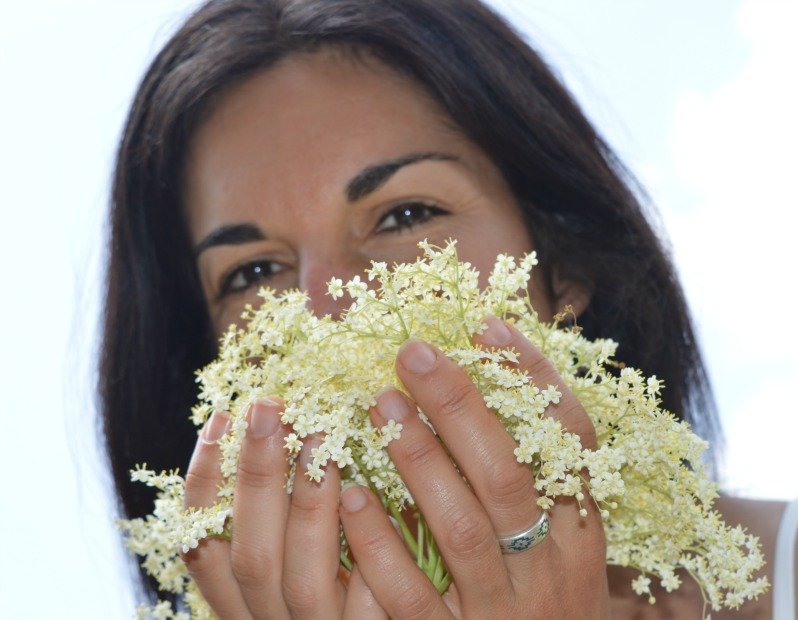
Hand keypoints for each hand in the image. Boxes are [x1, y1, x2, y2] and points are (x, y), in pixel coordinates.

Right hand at [183, 402, 385, 618]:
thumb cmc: (345, 579)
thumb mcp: (303, 543)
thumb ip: (287, 501)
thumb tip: (286, 418)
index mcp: (247, 595)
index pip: (204, 544)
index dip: (206, 483)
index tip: (223, 418)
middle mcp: (273, 618)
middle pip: (254, 556)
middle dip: (258, 477)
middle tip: (270, 410)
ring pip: (304, 582)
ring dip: (310, 507)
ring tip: (323, 441)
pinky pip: (365, 606)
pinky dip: (367, 551)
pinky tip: (369, 498)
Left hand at [339, 317, 609, 618]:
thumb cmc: (541, 611)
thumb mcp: (557, 551)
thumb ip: (535, 485)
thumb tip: (495, 391)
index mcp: (582, 534)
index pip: (572, 444)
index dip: (535, 380)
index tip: (489, 327)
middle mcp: (551, 570)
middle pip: (510, 473)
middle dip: (461, 405)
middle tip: (412, 352)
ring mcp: (504, 613)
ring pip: (463, 528)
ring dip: (419, 460)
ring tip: (379, 402)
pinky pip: (413, 594)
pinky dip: (379, 542)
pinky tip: (346, 492)